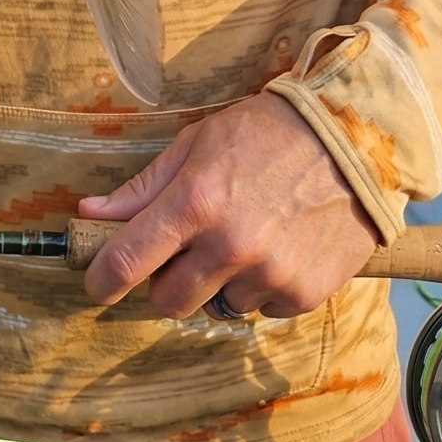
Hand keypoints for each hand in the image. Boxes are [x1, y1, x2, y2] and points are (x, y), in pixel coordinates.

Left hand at [77, 93, 381, 319]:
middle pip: (168, 302)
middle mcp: (229, 246)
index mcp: (194, 203)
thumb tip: (89, 212)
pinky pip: (263, 309)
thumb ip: (144, 187)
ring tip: (242, 239)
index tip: (97, 282)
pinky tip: (277, 249)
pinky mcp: (305, 293)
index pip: (128, 261)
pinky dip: (261, 288)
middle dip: (165, 283)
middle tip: (183, 253)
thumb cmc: (266, 132)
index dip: (102, 279)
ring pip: (217, 306)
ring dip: (219, 283)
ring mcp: (270, 274)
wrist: (352, 138)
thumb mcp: (197, 143)